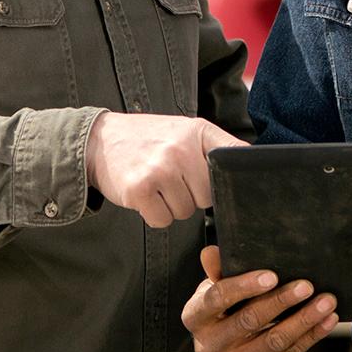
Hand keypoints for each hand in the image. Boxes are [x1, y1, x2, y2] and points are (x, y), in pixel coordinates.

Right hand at [86, 113, 244, 227]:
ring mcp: (159, 169)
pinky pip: (162, 220)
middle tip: (172, 178)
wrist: (100, 140)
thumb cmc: (149, 140)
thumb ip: (216, 147)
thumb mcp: (185, 131)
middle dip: (192, 195)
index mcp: (197, 132)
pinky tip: (145, 195)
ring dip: (171, 206)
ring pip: (185, 212)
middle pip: (208, 197)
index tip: (238, 187)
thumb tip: (251, 163)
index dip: (236, 178)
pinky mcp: (139, 190)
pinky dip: (154, 215)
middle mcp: (180, 149)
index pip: (234, 157)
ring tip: (156, 184)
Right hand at [181, 245, 337, 351]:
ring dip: (303, 321)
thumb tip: (213, 252)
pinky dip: (310, 337)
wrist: (219, 346)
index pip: (218, 298)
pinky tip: (328, 320)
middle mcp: (209, 344)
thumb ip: (217, 270)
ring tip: (327, 302)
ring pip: (273, 342)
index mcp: (195, 316)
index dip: (244, 286)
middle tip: (307, 286)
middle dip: (281, 302)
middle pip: (249, 321)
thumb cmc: (220, 306)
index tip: (272, 275)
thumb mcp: (213, 286)